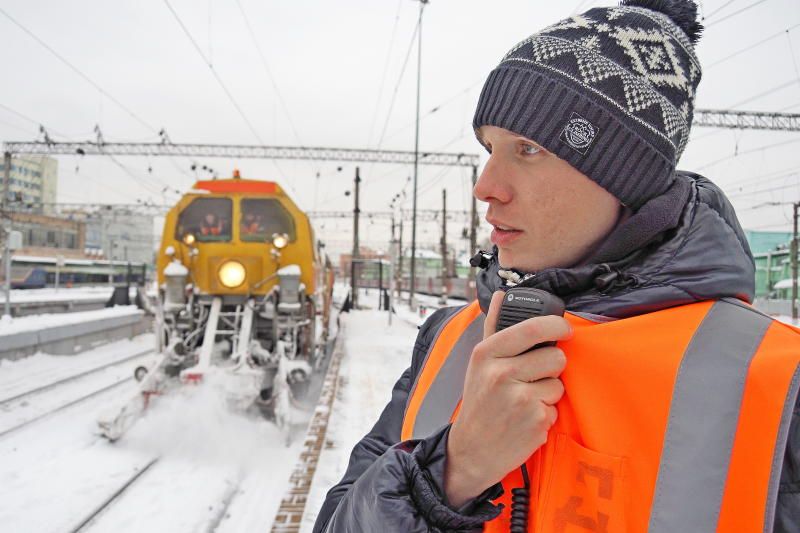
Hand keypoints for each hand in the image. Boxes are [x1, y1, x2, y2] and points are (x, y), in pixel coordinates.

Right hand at [444, 291, 570, 507]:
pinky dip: (546, 413)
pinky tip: (526, 418)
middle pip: (555, 357)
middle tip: (534, 377)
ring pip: (558, 383)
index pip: (532, 328)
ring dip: (548, 392)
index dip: (556, 326)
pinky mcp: (536, 421)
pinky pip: (557, 407)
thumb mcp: (478, 363)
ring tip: (525, 400)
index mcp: (487, 354)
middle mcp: (501, 373)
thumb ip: (494, 326)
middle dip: (551, 367)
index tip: (564, 330)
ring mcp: (520, 398)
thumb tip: (501, 295)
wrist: (472, 449)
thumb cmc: (479, 402)